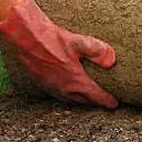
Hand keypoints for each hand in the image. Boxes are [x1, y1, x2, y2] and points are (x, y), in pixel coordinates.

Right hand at [0, 0, 117, 107]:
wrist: (25, 38)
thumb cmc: (52, 39)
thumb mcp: (79, 42)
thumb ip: (98, 51)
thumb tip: (112, 61)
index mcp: (75, 81)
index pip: (95, 96)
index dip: (107, 100)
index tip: (115, 103)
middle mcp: (64, 89)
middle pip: (84, 100)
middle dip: (95, 102)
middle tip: (105, 101)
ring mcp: (52, 88)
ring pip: (71, 99)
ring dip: (82, 100)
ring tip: (90, 97)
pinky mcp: (42, 84)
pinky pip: (60, 95)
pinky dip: (69, 96)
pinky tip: (70, 89)